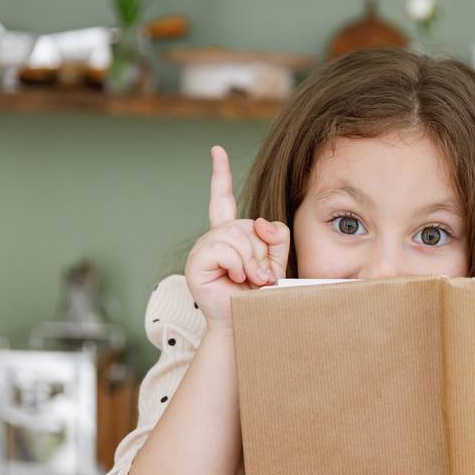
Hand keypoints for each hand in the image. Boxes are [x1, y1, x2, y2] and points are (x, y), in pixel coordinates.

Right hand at [185, 145, 289, 332]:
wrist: (249, 323)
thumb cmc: (262, 296)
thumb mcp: (278, 261)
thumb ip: (276, 236)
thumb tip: (260, 223)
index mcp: (230, 236)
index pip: (223, 200)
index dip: (220, 175)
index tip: (216, 151)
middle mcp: (213, 239)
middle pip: (246, 225)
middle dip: (262, 251)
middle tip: (262, 276)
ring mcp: (202, 250)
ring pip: (236, 236)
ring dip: (251, 260)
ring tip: (250, 279)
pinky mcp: (196, 263)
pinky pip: (224, 249)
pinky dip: (237, 264)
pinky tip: (235, 277)